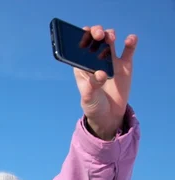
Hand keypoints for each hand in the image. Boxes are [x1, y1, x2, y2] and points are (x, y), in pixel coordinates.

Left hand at [74, 25, 137, 139]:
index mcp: (81, 65)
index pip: (79, 46)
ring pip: (109, 40)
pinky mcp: (124, 65)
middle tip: (98, 36)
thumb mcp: (88, 98)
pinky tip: (130, 40)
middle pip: (95, 39)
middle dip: (96, 32)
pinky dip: (130, 43)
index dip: (81, 36)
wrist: (108, 115)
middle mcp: (95, 59)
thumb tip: (101, 74)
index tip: (84, 32)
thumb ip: (93, 86)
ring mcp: (110, 61)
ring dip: (109, 35)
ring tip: (110, 39)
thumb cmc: (93, 105)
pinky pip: (128, 50)